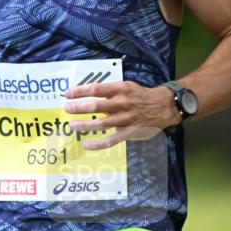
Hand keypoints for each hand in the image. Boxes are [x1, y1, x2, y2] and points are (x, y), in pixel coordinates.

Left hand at [63, 80, 180, 149]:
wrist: (163, 106)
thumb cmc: (140, 95)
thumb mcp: (125, 86)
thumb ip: (109, 91)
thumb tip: (90, 96)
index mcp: (120, 89)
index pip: (96, 89)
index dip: (80, 91)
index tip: (67, 94)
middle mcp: (122, 103)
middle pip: (96, 105)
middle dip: (79, 107)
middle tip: (67, 108)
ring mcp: (126, 119)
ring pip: (101, 123)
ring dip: (84, 124)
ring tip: (72, 125)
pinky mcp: (129, 132)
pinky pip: (111, 140)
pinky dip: (98, 144)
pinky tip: (86, 144)